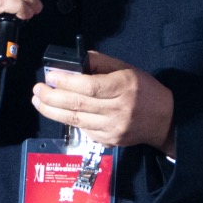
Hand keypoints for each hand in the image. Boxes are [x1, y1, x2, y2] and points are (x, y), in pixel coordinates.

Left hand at [31, 51, 175, 155]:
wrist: (165, 120)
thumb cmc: (144, 90)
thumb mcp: (127, 69)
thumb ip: (100, 63)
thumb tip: (74, 61)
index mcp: (124, 87)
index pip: (89, 86)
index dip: (66, 82)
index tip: (50, 77)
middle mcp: (118, 109)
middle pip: (78, 105)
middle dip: (52, 98)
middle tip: (37, 90)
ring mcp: (113, 128)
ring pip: (76, 121)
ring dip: (52, 111)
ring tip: (39, 101)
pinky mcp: (109, 141)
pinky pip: (84, 130)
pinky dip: (69, 121)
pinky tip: (60, 112)